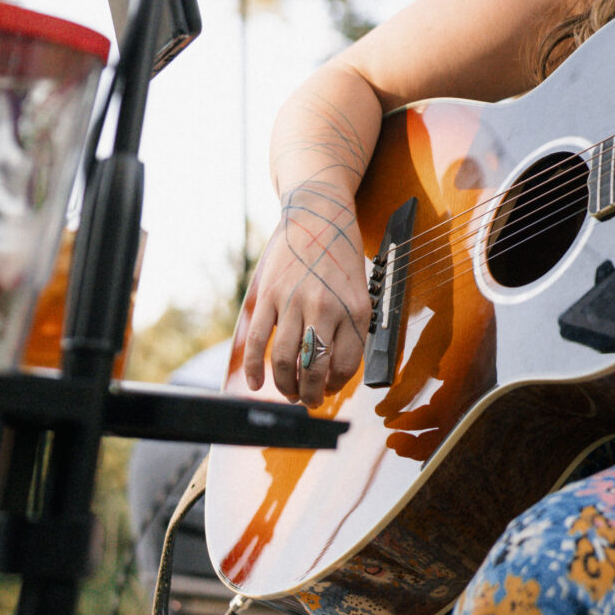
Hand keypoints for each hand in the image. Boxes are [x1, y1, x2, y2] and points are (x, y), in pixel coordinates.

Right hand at [242, 179, 370, 405]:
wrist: (319, 213)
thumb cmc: (341, 256)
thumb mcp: (359, 290)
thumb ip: (349, 327)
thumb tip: (332, 370)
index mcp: (355, 309)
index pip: (346, 365)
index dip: (336, 384)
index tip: (329, 388)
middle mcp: (326, 307)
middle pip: (314, 368)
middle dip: (310, 395)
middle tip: (307, 401)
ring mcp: (295, 301)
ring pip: (285, 360)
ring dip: (285, 386)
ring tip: (289, 392)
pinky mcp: (270, 295)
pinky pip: (259, 340)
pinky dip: (255, 368)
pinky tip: (257, 384)